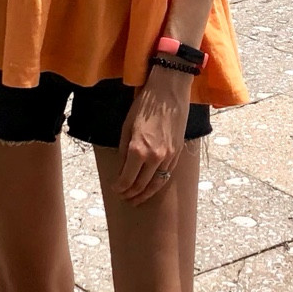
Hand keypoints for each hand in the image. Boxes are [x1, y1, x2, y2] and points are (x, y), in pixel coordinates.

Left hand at [115, 69, 190, 202]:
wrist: (168, 92)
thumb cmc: (144, 105)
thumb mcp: (126, 127)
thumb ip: (123, 151)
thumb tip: (121, 170)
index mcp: (138, 150)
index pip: (126, 179)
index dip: (119, 188)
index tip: (115, 189)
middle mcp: (154, 157)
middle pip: (141, 185)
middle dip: (131, 194)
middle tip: (124, 198)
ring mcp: (168, 156)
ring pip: (156, 184)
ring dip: (145, 194)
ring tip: (137, 199)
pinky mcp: (177, 153)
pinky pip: (167, 175)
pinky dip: (158, 184)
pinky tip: (151, 186)